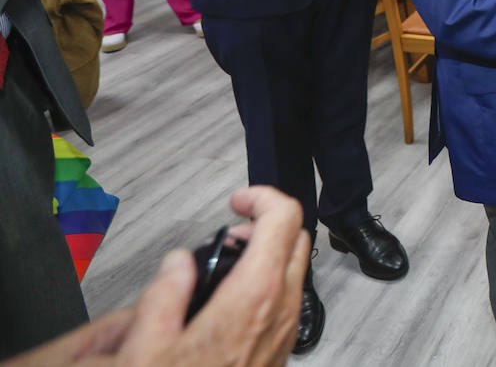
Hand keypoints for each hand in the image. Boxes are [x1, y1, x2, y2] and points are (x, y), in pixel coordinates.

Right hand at [5, 185, 307, 366]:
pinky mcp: (281, 349)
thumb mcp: (147, 344)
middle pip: (298, 239)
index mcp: (255, 295)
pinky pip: (287, 301)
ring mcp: (286, 330)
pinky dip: (267, 283)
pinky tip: (231, 298)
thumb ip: (165, 291)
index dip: (263, 197)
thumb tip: (179, 263)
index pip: (284, 219)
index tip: (238, 200)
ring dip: (269, 254)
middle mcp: (281, 310)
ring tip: (227, 262)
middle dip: (268, 222)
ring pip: (295, 270)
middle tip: (232, 229)